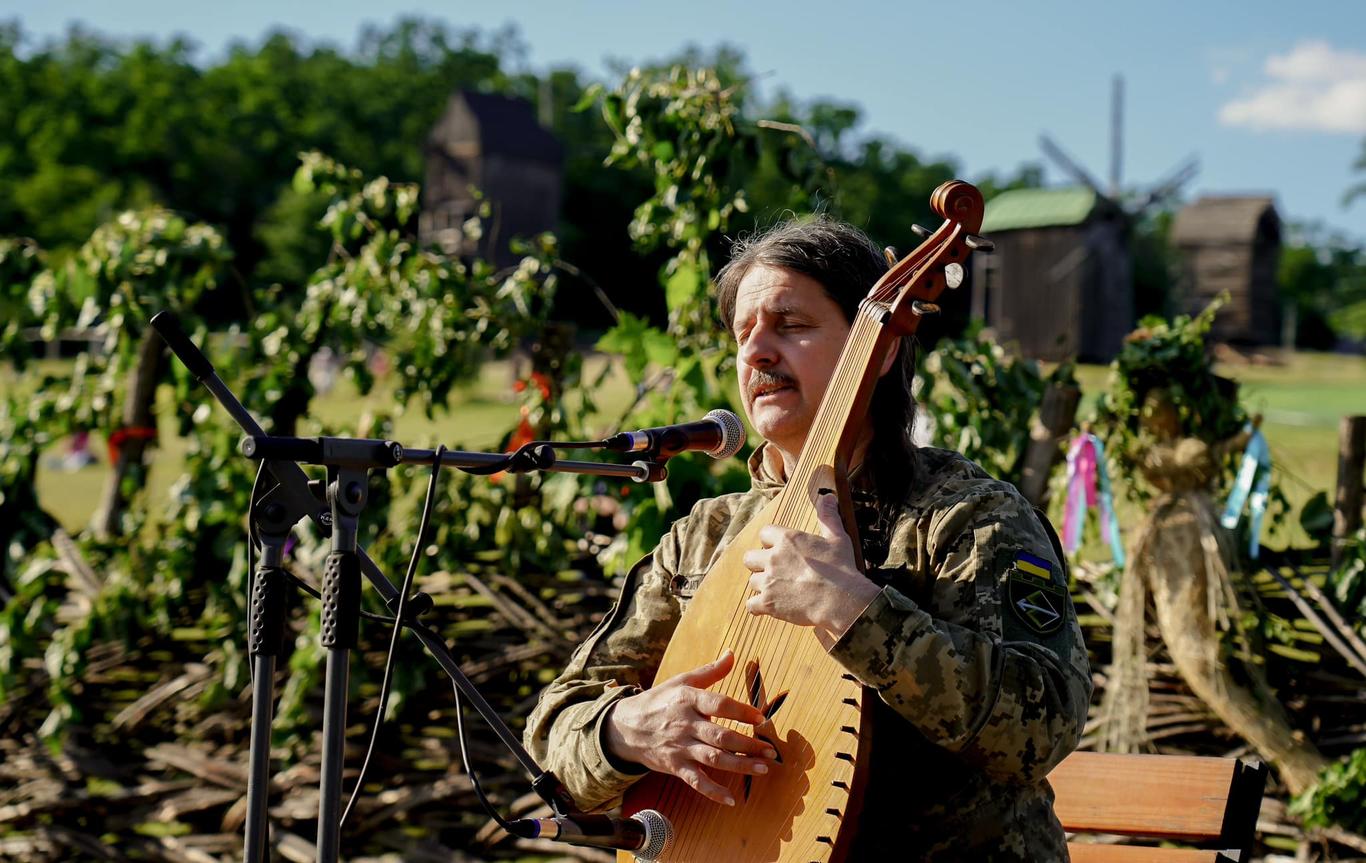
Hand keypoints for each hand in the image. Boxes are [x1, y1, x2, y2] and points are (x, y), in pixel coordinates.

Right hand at [604, 650, 777, 805]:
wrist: (625, 726)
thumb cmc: (659, 701)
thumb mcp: (682, 681)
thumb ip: (711, 671)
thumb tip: (732, 653)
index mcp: (688, 699)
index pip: (719, 704)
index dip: (742, 711)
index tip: (761, 718)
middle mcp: (685, 724)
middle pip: (720, 736)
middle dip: (748, 745)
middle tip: (770, 751)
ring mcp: (680, 747)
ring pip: (713, 759)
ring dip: (739, 766)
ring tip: (762, 769)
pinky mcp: (674, 766)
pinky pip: (696, 781)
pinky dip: (713, 791)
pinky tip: (731, 799)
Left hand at [742, 491, 880, 636]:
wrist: (841, 601)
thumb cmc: (841, 569)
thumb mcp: (837, 538)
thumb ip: (828, 516)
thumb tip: (828, 496)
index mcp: (787, 539)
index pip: (764, 533)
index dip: (770, 542)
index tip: (780, 549)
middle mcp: (773, 558)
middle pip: (749, 558)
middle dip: (758, 564)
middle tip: (774, 571)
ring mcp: (768, 581)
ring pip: (752, 582)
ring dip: (762, 586)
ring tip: (779, 591)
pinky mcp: (768, 603)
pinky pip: (751, 605)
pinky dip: (759, 608)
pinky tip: (771, 608)